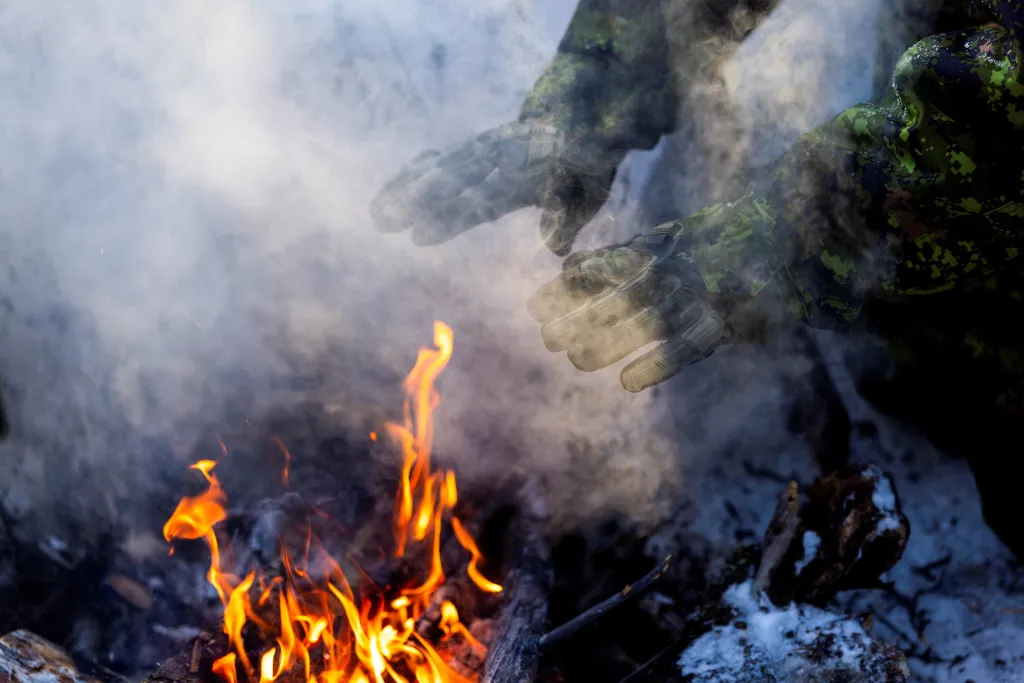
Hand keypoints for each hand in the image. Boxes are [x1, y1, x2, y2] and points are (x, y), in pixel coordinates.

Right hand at [369, 120, 619, 255]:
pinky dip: (415, 172)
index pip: (482, 197)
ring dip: (406, 189)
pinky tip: (392, 191)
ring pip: (439, 167)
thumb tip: (556, 248)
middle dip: (414, 201)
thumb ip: (568, 217)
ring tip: (376, 213)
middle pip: (450, 179)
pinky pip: (440, 158)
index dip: (451, 216)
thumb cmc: (585, 166)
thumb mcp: (588, 192)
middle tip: (382, 223)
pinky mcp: (474, 145)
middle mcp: (499, 156)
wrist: (580, 113)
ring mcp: (483, 148)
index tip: (419, 237)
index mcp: (527, 171)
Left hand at [526, 228, 733, 391]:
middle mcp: (667, 275)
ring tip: (577, 359)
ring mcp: (691, 300)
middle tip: (548, 340)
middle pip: (614, 301)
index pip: (599, 271)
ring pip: (643, 326)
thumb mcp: (657, 242)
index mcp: (650, 252)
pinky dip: (655, 366)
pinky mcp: (717, 327)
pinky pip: (682, 350)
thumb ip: (614, 255)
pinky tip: (628, 382)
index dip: (565, 290)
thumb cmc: (702, 249)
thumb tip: (567, 267)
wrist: (768, 248)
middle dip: (577, 321)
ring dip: (607, 344)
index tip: (535, 308)